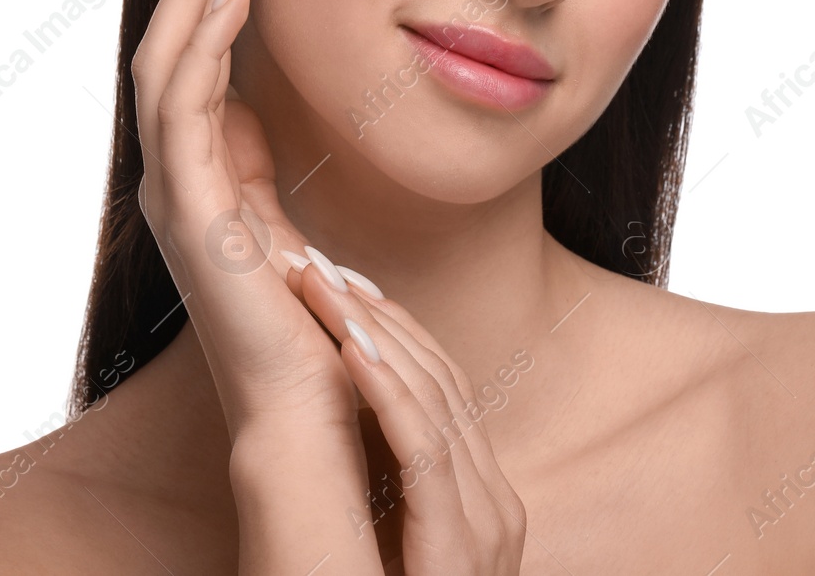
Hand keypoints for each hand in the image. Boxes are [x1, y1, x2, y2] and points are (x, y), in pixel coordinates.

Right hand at [129, 0, 360, 443]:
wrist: (310, 407)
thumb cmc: (311, 322)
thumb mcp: (278, 221)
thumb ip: (254, 167)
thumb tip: (247, 110)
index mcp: (199, 174)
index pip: (199, 54)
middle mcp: (175, 174)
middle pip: (176, 39)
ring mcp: (175, 189)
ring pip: (169, 56)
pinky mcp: (190, 208)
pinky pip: (183, 99)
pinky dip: (204, 36)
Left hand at [280, 252, 529, 574]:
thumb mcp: (405, 546)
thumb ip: (398, 493)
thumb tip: (354, 431)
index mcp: (485, 498)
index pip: (444, 389)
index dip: (394, 330)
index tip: (344, 285)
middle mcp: (495, 503)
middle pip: (439, 381)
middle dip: (376, 317)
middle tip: (320, 267)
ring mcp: (486, 526)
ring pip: (432, 403)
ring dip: (370, 335)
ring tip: (319, 287)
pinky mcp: (457, 549)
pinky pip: (424, 452)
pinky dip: (386, 394)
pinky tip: (348, 349)